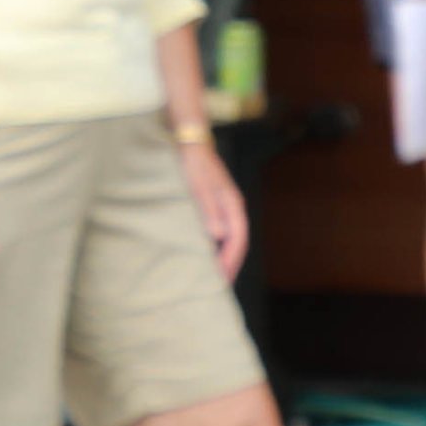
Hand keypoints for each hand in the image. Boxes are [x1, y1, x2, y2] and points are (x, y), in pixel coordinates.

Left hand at [181, 132, 252, 279]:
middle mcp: (232, 207)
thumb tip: (219, 235)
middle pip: (237, 242)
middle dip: (230, 264)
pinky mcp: (215, 202)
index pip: (237, 242)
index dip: (230, 263)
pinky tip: (203, 251)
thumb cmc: (191, 162)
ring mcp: (225, 204)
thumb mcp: (197, 185)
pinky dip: (215, 244)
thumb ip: (208, 209)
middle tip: (218, 286)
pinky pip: (220, 230)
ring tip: (212, 274)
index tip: (220, 281)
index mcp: (232, 205)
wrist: (188, 139)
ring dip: (223, 255)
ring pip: (229, 237)